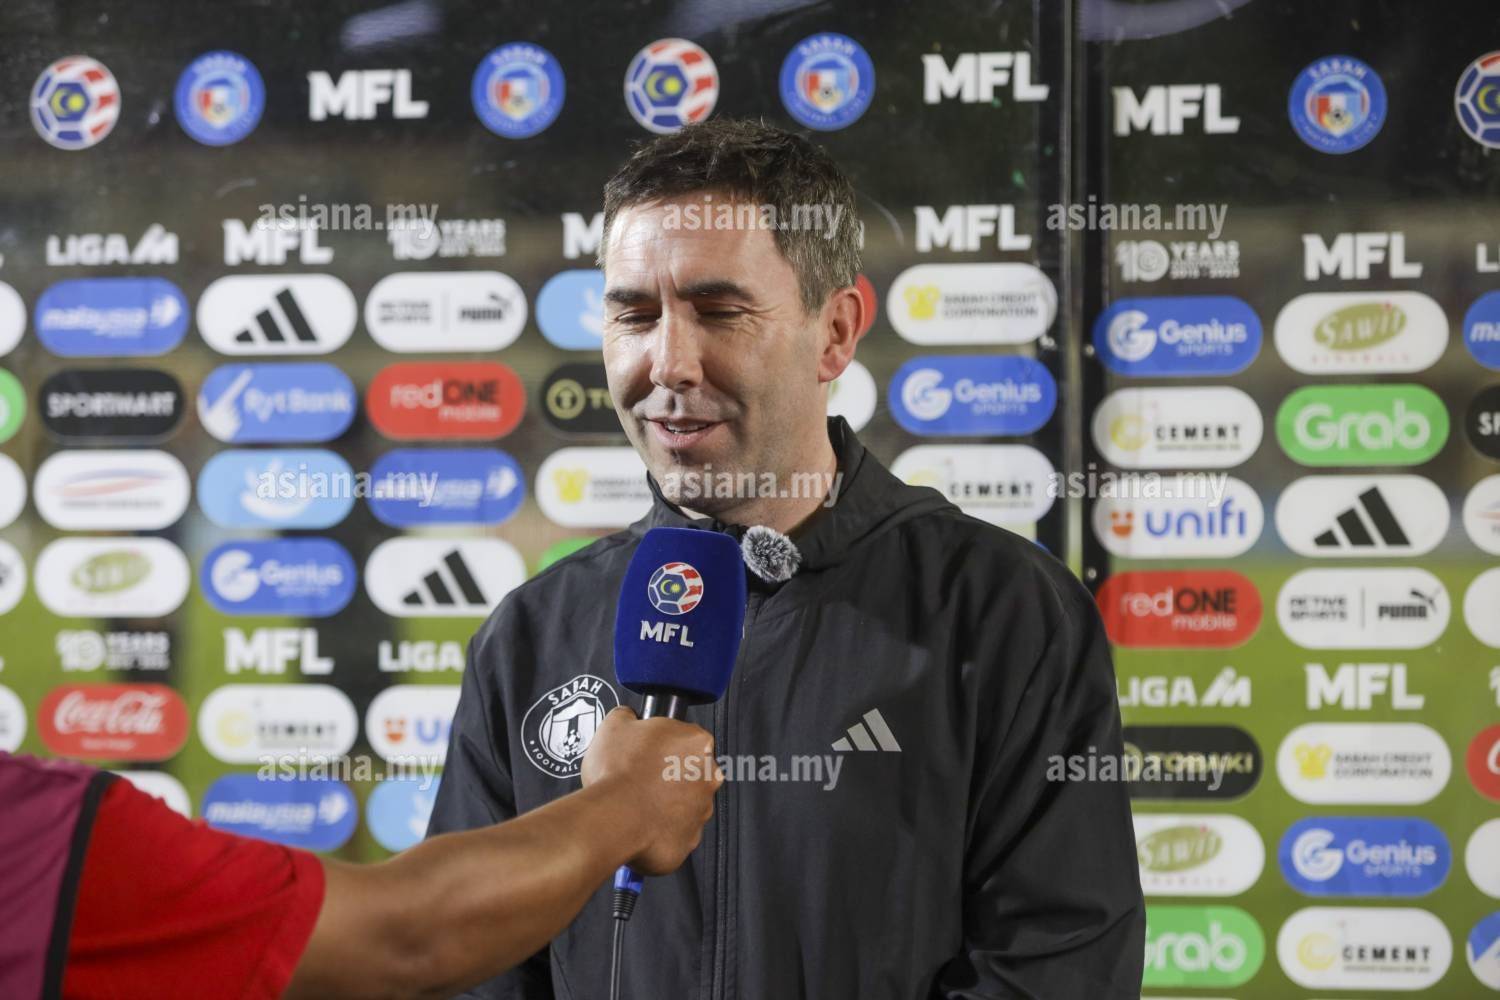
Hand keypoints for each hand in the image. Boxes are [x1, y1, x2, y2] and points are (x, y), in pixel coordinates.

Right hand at [582, 706, 721, 875]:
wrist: (612, 818)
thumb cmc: (617, 773)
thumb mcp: (615, 724)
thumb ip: (629, 715)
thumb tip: (629, 717)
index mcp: (697, 742)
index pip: (688, 738)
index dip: (666, 745)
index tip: (651, 753)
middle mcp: (709, 776)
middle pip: (692, 772)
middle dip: (670, 776)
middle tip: (642, 778)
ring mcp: (702, 810)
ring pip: (686, 805)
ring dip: (667, 804)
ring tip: (637, 803)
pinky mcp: (690, 840)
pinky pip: (676, 833)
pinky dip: (661, 830)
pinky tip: (640, 823)